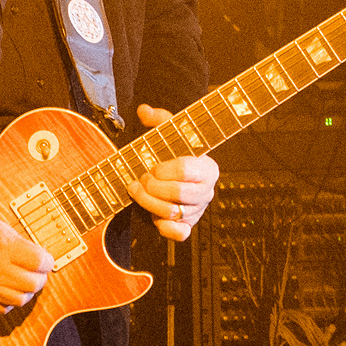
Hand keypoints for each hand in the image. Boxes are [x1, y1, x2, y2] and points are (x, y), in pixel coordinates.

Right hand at [0, 205, 54, 313]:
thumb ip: (12, 237)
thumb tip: (25, 247)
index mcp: (6, 248)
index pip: (42, 262)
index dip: (47, 260)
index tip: (44, 258)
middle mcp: (0, 270)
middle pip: (34, 284)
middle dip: (40, 278)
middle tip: (37, 272)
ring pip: (20, 300)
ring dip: (26, 292)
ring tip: (23, 283)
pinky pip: (0, 309)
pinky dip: (7, 304)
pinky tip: (6, 293)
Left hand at [125, 104, 217, 242]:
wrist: (175, 178)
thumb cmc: (174, 154)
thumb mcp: (169, 133)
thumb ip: (159, 120)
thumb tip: (144, 111)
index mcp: (207, 167)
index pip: (185, 170)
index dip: (164, 169)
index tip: (153, 166)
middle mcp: (206, 191)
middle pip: (178, 193)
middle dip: (152, 186)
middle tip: (142, 178)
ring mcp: (197, 210)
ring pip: (172, 212)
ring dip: (147, 202)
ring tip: (137, 190)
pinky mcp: (188, 226)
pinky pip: (179, 234)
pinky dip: (163, 227)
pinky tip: (152, 216)